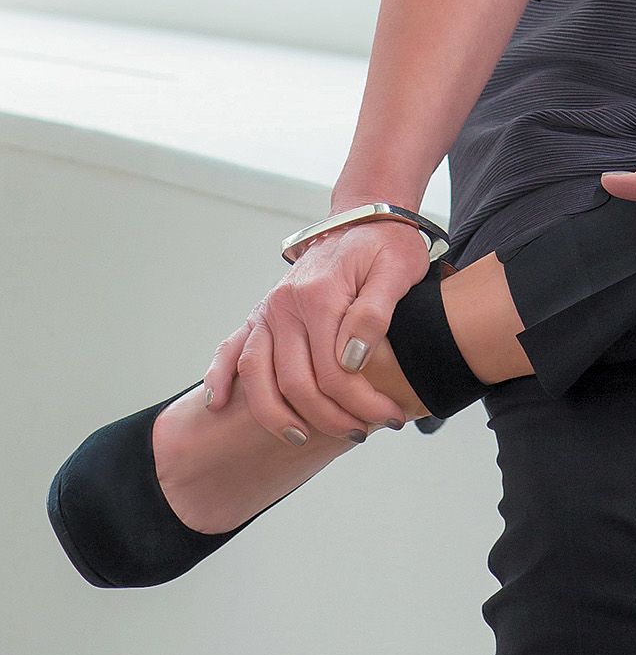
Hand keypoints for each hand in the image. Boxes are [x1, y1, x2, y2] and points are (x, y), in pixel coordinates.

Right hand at [201, 220, 435, 441]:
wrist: (365, 216)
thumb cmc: (385, 244)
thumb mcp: (397, 270)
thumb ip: (375, 313)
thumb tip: (351, 359)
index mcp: (319, 295)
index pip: (334, 371)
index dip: (362, 402)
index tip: (390, 417)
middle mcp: (285, 305)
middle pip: (296, 382)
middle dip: (329, 417)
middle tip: (360, 432)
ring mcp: (269, 310)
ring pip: (257, 375)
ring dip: (275, 414)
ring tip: (300, 437)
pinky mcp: (262, 313)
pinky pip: (232, 347)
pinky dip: (220, 376)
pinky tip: (218, 404)